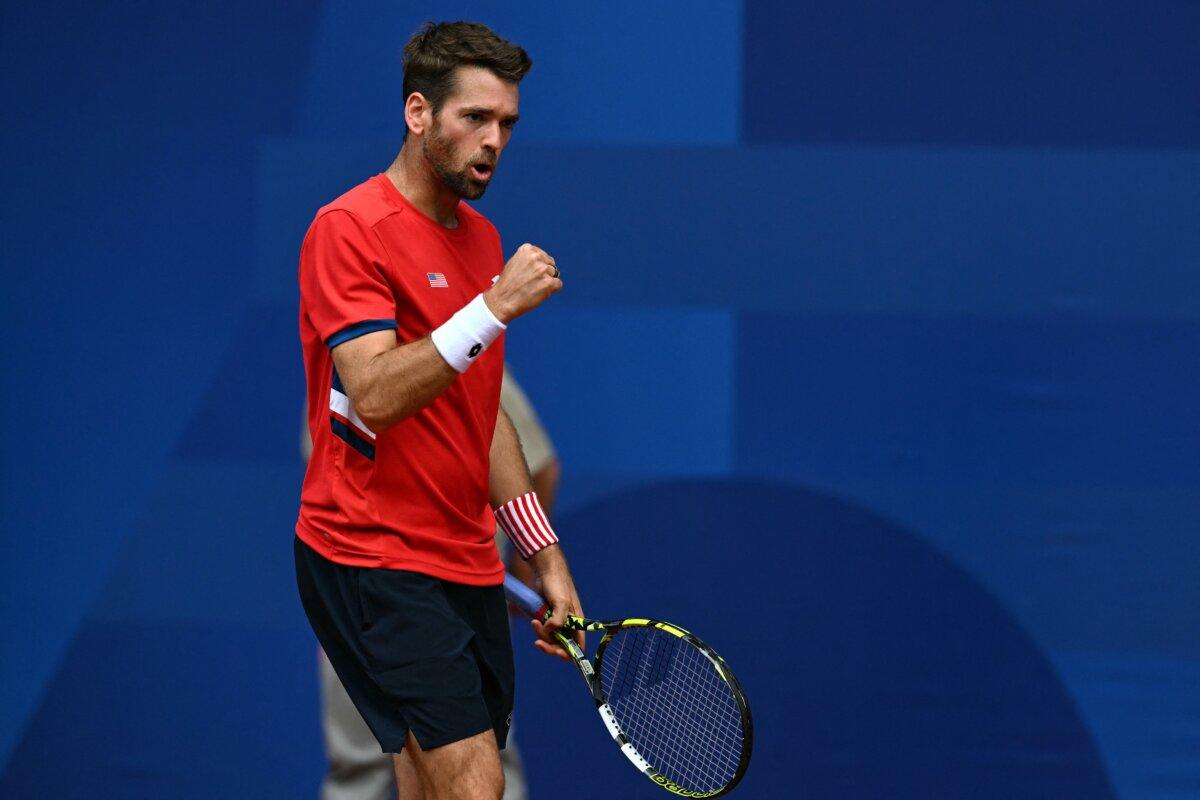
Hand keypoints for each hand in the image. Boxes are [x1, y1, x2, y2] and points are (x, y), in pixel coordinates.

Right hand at [483, 243, 561, 323]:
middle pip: (550, 265)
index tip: (529, 274)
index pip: (543, 256)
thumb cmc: (508, 284)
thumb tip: (545, 262)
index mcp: (527, 249)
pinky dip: (551, 290)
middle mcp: (536, 257)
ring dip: (547, 282)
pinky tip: (538, 293)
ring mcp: (542, 269)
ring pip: (554, 274)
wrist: (502, 301)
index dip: (538, 267)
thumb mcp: (515, 262)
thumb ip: (529, 259)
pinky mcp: (548, 282)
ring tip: (533, 288)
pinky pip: (558, 284)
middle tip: (531, 283)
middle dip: (544, 274)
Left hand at [528, 545, 583, 660]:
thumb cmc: (558, 583)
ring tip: (534, 622)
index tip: (559, 652)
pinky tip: (534, 620)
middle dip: (550, 646)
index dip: (571, 653)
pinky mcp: (547, 618)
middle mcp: (569, 625)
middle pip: (562, 646)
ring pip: (550, 639)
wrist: (546, 570)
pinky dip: (538, 629)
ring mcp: (557, 622)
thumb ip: (558, 619)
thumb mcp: (561, 601)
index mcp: (578, 622)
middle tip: (538, 643)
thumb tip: (549, 631)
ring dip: (541, 635)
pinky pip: (543, 631)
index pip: (578, 645)